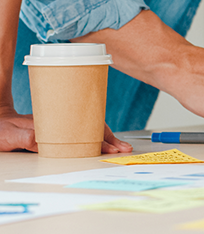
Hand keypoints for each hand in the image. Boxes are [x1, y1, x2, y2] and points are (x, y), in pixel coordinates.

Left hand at [0, 106, 131, 153]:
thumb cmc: (2, 128)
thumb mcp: (10, 134)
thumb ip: (25, 138)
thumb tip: (40, 142)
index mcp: (55, 122)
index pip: (85, 128)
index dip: (101, 138)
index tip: (112, 146)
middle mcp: (61, 123)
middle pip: (92, 129)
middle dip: (110, 139)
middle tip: (124, 148)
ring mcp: (60, 128)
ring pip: (89, 132)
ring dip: (105, 140)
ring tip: (119, 147)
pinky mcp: (57, 134)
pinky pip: (81, 136)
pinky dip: (94, 141)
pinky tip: (102, 145)